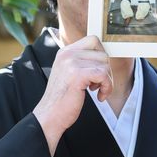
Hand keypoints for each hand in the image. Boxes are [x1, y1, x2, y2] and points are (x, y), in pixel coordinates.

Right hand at [33, 35, 112, 155]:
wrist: (49, 116)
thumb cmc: (62, 98)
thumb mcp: (69, 73)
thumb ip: (82, 61)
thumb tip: (104, 56)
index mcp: (65, 52)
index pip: (93, 40)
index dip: (101, 55)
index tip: (100, 69)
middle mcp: (67, 54)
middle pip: (102, 53)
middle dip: (105, 70)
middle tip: (98, 84)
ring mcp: (71, 63)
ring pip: (105, 65)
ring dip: (106, 81)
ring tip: (97, 90)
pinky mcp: (78, 75)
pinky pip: (104, 75)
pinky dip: (107, 87)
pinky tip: (99, 96)